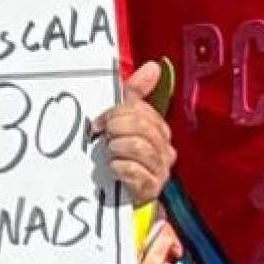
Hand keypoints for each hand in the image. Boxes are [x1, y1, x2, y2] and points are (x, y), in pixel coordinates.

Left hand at [95, 60, 177, 205]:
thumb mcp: (124, 123)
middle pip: (141, 127)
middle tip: (103, 137)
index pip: (141, 111)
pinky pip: (136, 171)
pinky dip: (119, 167)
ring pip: (139, 147)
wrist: (118, 198)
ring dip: (116, 148)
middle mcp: (165, 150)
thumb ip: (136, 94)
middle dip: (116, 128)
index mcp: (160, 130)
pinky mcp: (151, 189)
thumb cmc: (121, 157)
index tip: (99, 124)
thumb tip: (153, 65)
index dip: (115, 113)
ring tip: (109, 153)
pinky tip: (113, 169)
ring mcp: (160, 171)